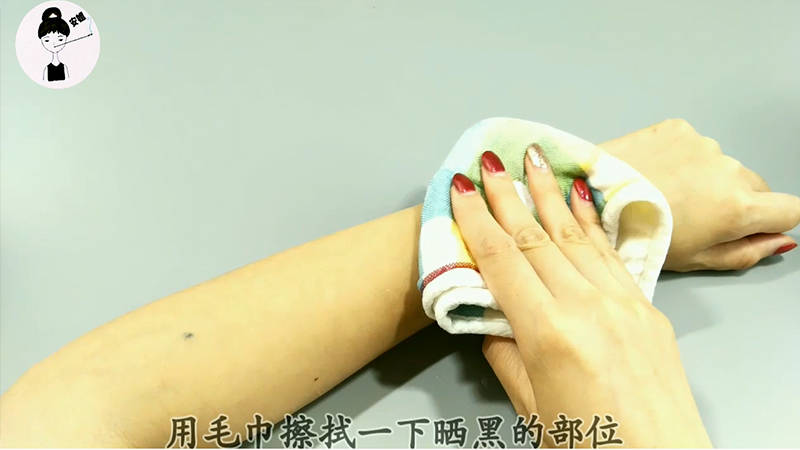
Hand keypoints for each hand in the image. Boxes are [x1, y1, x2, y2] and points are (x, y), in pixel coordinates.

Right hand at [451, 148, 710, 446]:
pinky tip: (579, 196)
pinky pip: (610, 254)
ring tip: (532, 159)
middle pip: (537, 238)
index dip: (477, 220)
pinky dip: (590, 222)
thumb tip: (492, 317)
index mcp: (550, 333)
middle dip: (508, 195)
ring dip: (549, 194)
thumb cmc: (590, 447)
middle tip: (489, 160)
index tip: (460, 188)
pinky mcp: (646, 308)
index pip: (504, 261)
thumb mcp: (531, 407)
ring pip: (576, 236)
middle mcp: (588, 306)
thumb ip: (506, 354)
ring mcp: (622, 302)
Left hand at [600, 119, 799, 270]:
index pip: (790, 209)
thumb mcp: (695, 259)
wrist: (589, 197)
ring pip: (721, 165)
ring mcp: (703, 145)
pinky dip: (680, 159)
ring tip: (663, 194)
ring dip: (704, 178)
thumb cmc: (637, 235)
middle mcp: (728, 169)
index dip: (773, 221)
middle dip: (734, 201)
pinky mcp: (677, 128)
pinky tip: (652, 174)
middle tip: (692, 217)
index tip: (751, 227)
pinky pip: (693, 146)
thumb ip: (747, 252)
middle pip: (755, 186)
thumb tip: (781, 241)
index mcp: (738, 207)